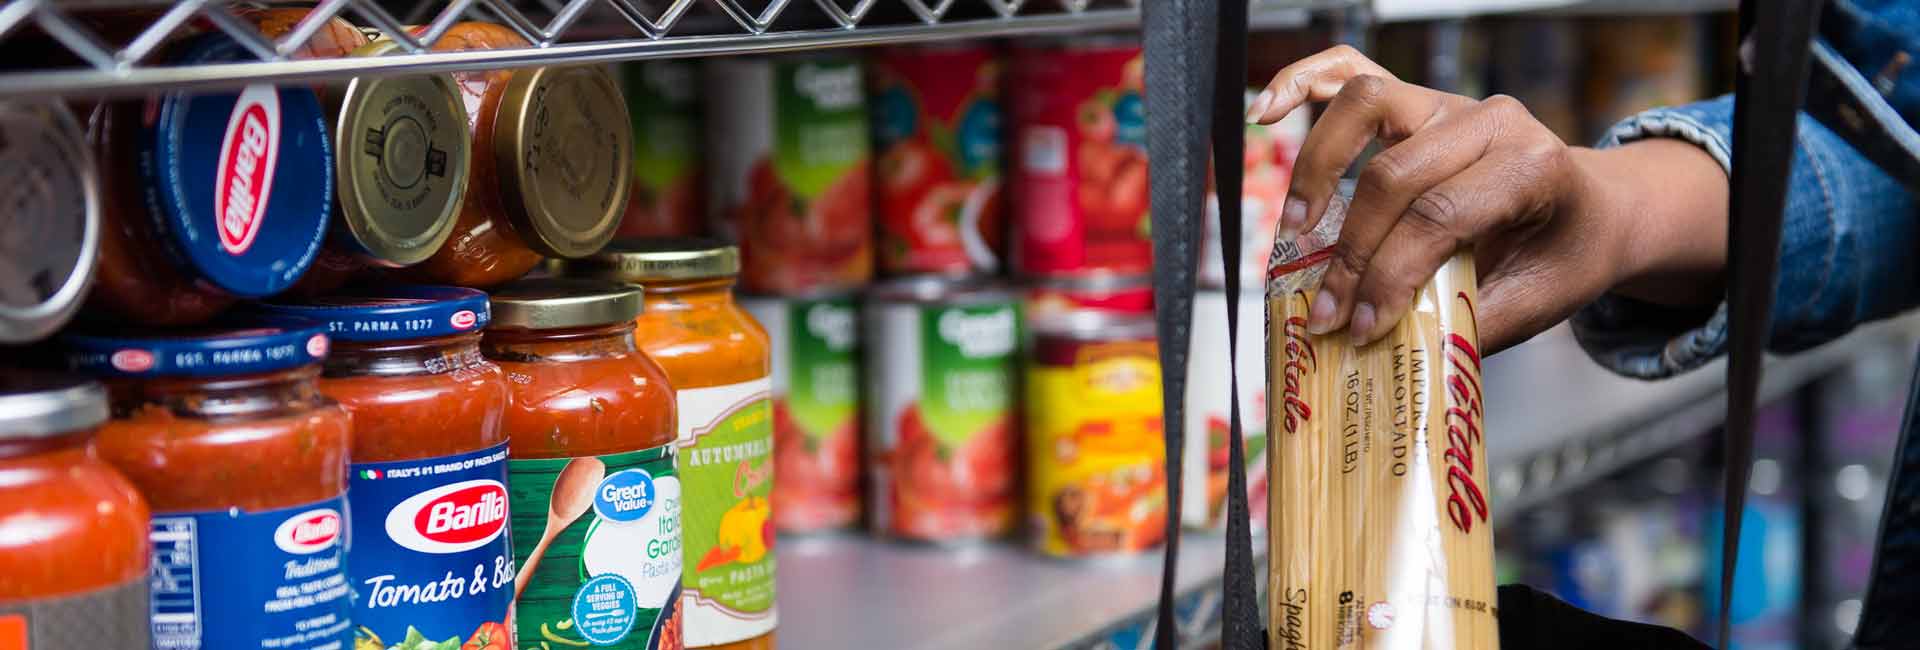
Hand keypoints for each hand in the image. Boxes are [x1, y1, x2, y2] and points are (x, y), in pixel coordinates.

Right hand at [1248, 46, 1726, 352]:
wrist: (1595, 208)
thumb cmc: (1567, 253)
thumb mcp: (1538, 303)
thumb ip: (1468, 325)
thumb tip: (1387, 354)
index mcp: (1534, 166)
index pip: (1441, 217)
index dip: (1391, 276)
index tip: (1361, 327)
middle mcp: (1491, 121)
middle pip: (1395, 175)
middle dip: (1352, 251)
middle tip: (1328, 311)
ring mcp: (1449, 102)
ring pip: (1366, 106)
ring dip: (1319, 167)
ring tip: (1298, 229)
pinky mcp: (1417, 100)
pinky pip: (1350, 71)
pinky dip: (1303, 82)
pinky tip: (1268, 110)